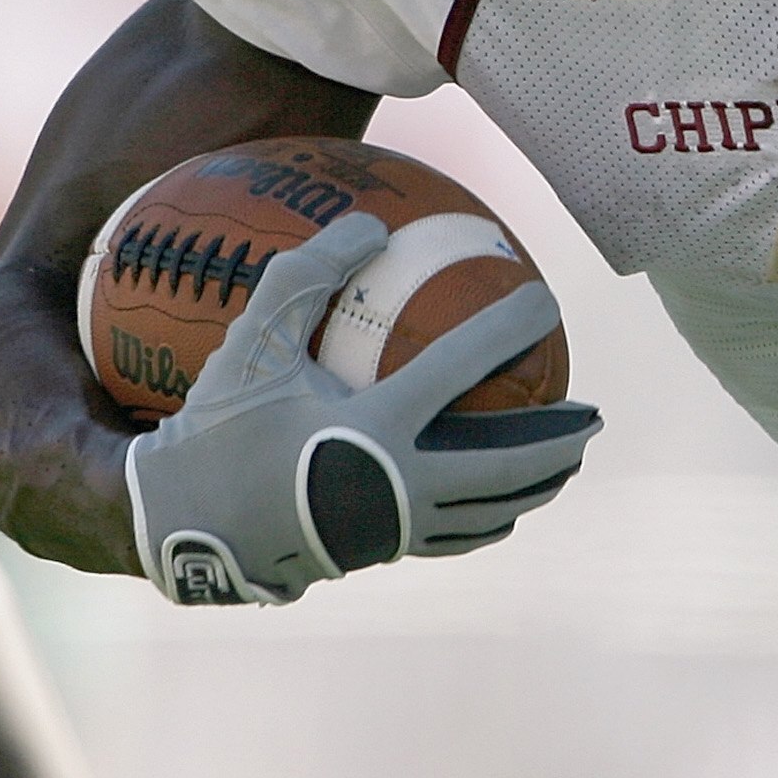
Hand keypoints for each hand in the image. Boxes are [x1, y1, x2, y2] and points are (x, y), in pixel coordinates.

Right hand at [123, 217, 600, 605]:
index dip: (508, 329)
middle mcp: (395, 484)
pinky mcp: (381, 553)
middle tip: (595, 414)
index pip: (460, 368)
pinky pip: (455, 535)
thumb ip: (305, 277)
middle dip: (558, 441)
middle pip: (505, 467)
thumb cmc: (214, 428)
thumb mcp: (250, 344)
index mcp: (371, 428)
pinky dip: (489, 516)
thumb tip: (366, 223)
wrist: (182, 525)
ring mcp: (393, 527)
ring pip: (490, 512)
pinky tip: (501, 501)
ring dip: (535, 484)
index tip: (547, 302)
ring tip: (567, 461)